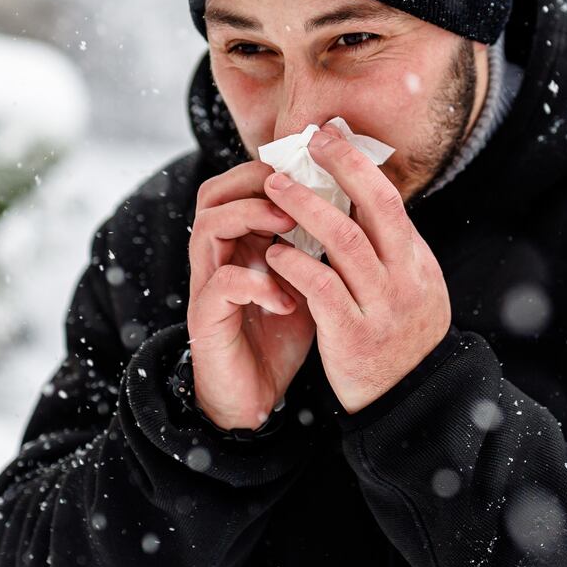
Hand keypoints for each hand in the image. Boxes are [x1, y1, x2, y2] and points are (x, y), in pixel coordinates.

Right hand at [187, 158, 314, 429]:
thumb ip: (318, 245)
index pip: (240, 184)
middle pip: (214, 194)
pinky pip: (223, 283)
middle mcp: (217, 256)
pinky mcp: (206, 318)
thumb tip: (361, 206)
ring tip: (288, 227)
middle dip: (256, 182)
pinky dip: (258, 284)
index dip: (273, 168)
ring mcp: (208, 285)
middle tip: (295, 187)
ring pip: (209, 226)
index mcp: (241, 241)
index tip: (314, 168)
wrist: (253, 398)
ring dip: (251, 219)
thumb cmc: (281, 334)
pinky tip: (288, 300)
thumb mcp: (307, 281)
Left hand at [260, 121, 452, 413]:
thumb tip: (357, 197)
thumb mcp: (409, 288)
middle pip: (375, 208)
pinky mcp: (355, 337)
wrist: (411, 403)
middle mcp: (406, 279)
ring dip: (307, 209)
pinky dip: (296, 264)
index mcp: (417, 262)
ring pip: (345, 243)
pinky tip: (274, 251)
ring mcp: (383, 307)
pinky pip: (322, 290)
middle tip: (305, 142)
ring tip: (275, 188)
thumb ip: (387, 249)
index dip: (358, 163)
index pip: (389, 200)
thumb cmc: (398, 338)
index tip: (330, 134)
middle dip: (339, 168)